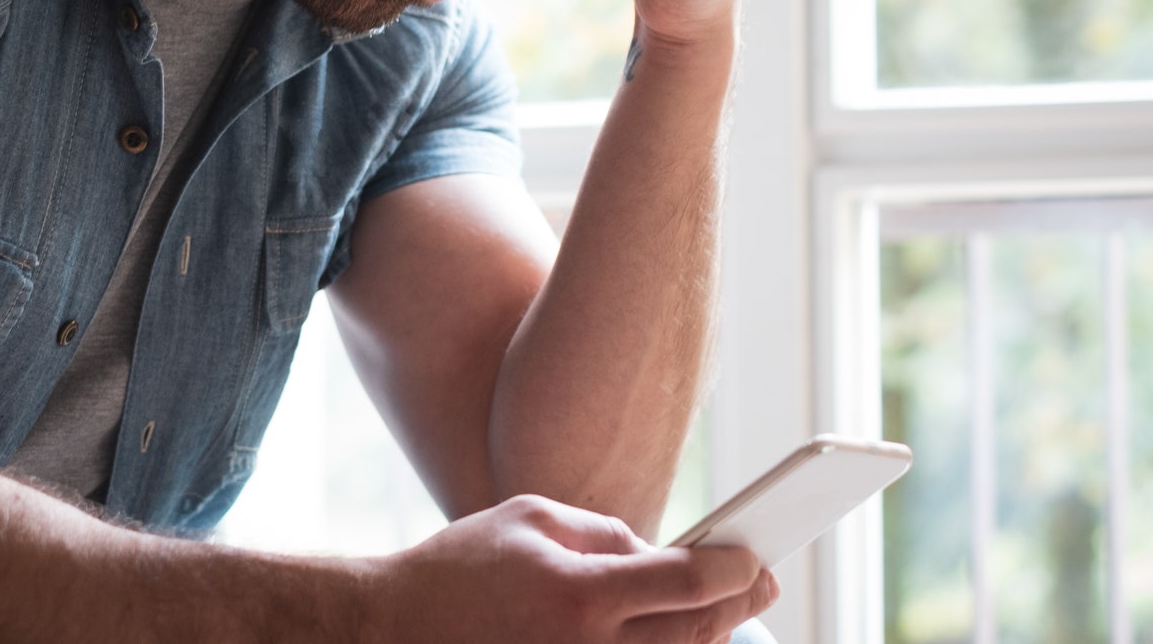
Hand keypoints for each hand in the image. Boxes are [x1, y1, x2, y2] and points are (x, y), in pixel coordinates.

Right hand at [368, 494, 776, 642]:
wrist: (392, 629)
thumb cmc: (460, 567)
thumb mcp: (532, 520)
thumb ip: (607, 534)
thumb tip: (661, 556)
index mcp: (581, 595)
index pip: (689, 583)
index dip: (735, 569)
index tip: (755, 556)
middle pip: (696, 634)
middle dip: (738, 605)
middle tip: (760, 581)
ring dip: (705, 637)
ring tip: (719, 611)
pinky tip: (673, 635)